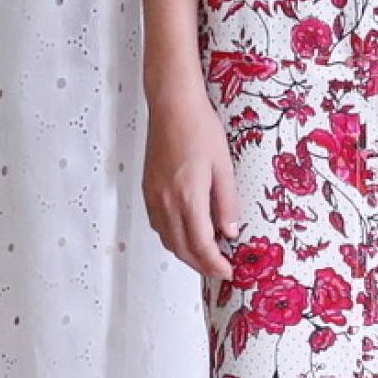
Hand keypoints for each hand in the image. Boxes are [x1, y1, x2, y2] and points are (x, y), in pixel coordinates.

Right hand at [144, 84, 238, 281]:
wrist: (172, 105)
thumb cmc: (201, 129)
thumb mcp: (223, 166)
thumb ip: (227, 203)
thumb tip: (230, 233)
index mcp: (188, 197)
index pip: (201, 246)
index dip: (214, 264)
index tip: (227, 272)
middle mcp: (166, 202)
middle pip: (181, 248)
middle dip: (200, 265)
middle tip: (219, 269)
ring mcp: (153, 196)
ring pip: (166, 238)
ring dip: (185, 252)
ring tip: (205, 254)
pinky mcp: (147, 188)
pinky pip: (157, 224)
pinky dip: (172, 236)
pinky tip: (186, 231)